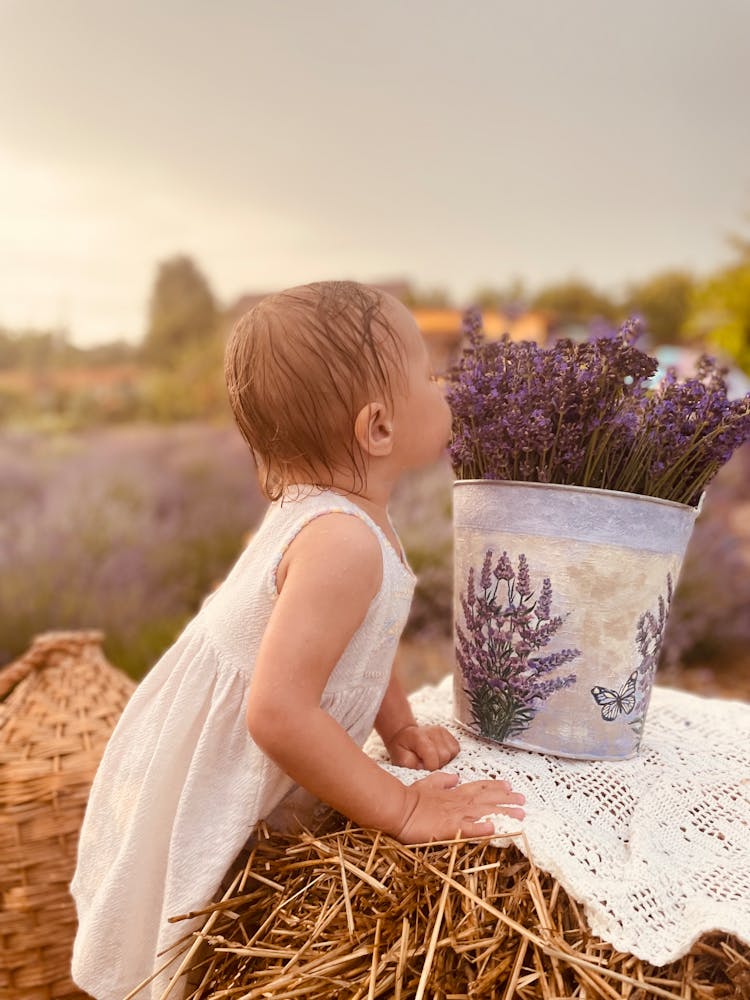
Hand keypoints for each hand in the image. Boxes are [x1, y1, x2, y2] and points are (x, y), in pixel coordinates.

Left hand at [385, 723, 459, 770]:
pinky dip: (450, 756)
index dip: (429, 767)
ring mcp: (442, 732)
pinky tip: (439, 756)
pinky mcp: (449, 734)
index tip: (424, 769)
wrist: (406, 738)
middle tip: (427, 764)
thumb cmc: (403, 749)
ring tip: (433, 760)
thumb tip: (425, 770)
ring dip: (444, 760)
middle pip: (444, 755)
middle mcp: (432, 731)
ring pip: (452, 753)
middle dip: (437, 765)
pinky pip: (456, 749)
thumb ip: (413, 766)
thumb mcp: (402, 760)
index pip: (432, 755)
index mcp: (418, 736)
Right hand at [393, 771, 525, 843]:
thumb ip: (441, 780)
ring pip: (484, 812)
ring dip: (503, 813)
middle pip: (487, 799)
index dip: (494, 786)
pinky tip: (495, 829)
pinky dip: (482, 828)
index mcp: (453, 792)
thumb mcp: (427, 783)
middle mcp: (458, 802)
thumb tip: (454, 776)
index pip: (478, 787)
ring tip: (520, 815)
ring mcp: (455, 815)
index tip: (509, 786)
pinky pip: (468, 829)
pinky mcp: (448, 828)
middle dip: (506, 799)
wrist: (397, 807)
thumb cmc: (410, 797)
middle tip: (523, 800)